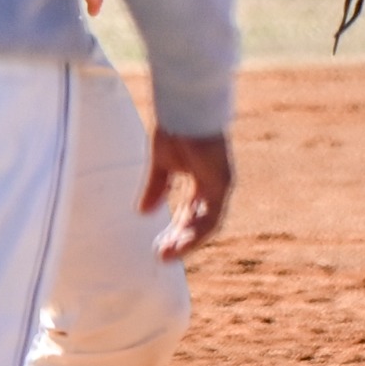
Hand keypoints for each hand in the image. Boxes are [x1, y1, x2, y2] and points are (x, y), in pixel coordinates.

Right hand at [139, 131, 231, 259]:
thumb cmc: (176, 127)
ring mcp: (220, 184)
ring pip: (208, 223)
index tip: (161, 245)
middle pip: (199, 221)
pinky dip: (196, 230)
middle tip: (162, 256)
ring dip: (187, 240)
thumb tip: (143, 212)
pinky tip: (180, 241)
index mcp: (201, 179)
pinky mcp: (222, 183)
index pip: (191, 211)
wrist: (185, 109)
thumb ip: (156, 188)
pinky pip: (212, 215)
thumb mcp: (161, 164)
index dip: (177, 229)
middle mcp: (214, 185)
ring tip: (167, 254)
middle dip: (181, 239)